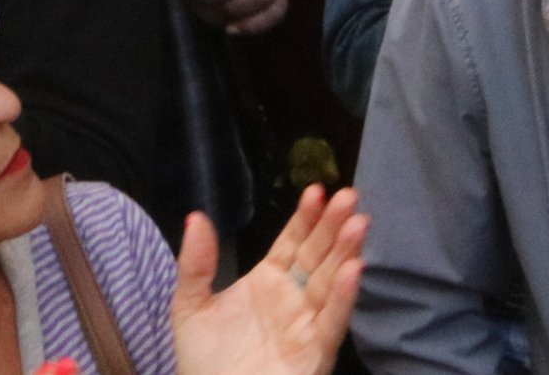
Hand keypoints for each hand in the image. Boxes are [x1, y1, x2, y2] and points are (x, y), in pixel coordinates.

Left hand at [171, 187, 366, 374]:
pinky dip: (344, 297)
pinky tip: (353, 270)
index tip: (318, 190)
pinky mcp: (314, 352)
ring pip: (331, 283)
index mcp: (268, 281)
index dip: (306, 217)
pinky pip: (332, 322)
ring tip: (358, 223)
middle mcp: (293, 298)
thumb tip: (196, 216)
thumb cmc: (203, 360)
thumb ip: (195, 263)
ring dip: (346, 253)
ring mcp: (306, 324)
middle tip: (349, 196)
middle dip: (334, 227)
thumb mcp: (190, 305)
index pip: (293, 242)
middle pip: (318, 255)